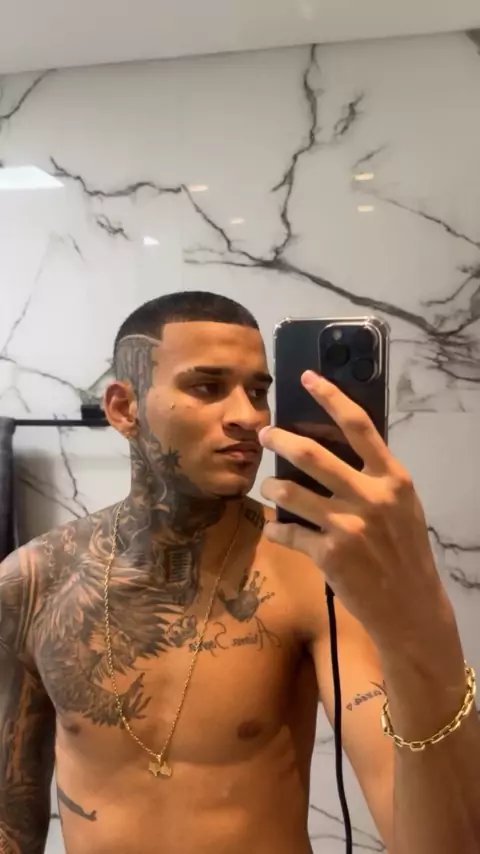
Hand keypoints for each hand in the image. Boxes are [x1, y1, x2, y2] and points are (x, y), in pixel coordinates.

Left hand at [259, 371, 451, 648]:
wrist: (410, 606)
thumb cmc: (404, 551)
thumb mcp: (402, 506)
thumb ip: (375, 477)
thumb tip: (335, 448)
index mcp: (392, 478)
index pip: (359, 426)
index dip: (331, 396)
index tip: (307, 377)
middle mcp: (371, 497)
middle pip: (313, 454)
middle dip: (280, 439)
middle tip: (264, 433)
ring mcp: (348, 526)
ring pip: (290, 493)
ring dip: (271, 485)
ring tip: (268, 484)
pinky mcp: (329, 554)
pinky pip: (287, 532)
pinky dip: (276, 529)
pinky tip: (276, 528)